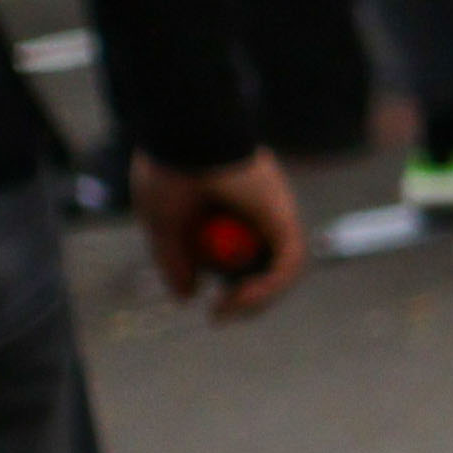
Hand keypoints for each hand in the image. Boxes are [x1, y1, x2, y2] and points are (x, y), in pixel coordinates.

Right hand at [141, 152, 299, 316]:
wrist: (183, 138)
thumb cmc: (168, 171)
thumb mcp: (163, 227)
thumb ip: (176, 261)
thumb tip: (187, 297)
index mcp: (230, 219)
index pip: (243, 265)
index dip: (234, 292)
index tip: (212, 308)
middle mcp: (258, 219)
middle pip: (266, 271)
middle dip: (248, 301)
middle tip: (222, 314)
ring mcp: (274, 217)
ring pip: (281, 272)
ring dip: (258, 299)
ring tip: (227, 309)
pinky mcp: (284, 217)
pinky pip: (289, 262)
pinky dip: (271, 286)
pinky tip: (241, 297)